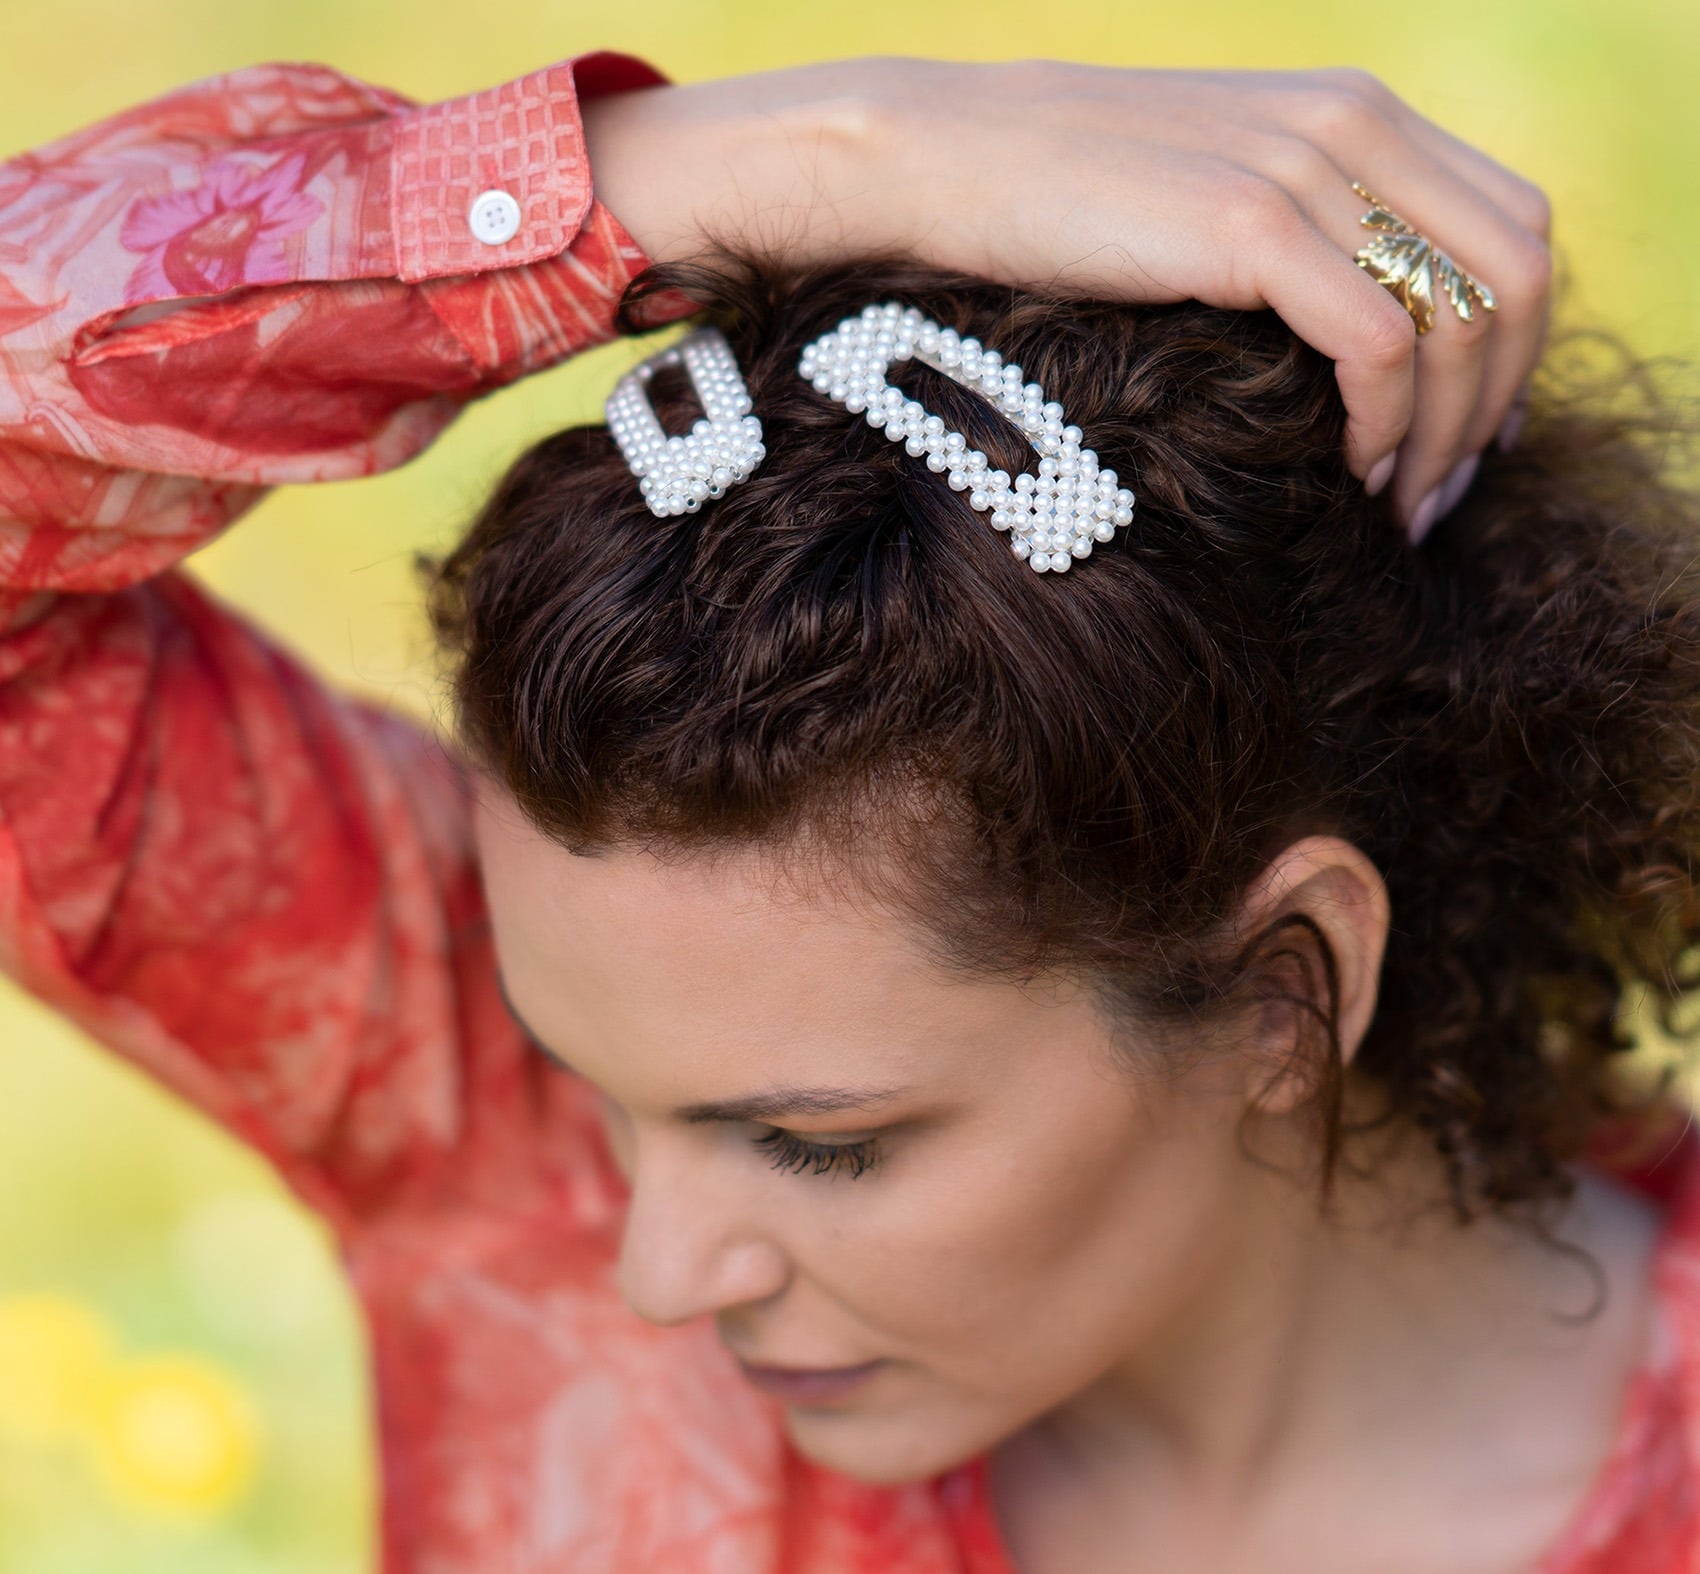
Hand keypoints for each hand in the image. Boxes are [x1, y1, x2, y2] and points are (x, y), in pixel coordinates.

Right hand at [580, 58, 1551, 535]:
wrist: (936, 160)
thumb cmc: (1053, 205)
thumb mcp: (1200, 197)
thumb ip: (1293, 232)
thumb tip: (1350, 337)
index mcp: (1352, 110)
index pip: (1514, 222)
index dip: (1513, 342)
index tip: (1461, 434)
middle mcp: (1351, 122)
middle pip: (1519, 267)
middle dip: (1500, 397)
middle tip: (1439, 492)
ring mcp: (1303, 166)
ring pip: (1465, 311)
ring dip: (1450, 430)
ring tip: (1399, 506)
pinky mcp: (1246, 224)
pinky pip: (1380, 340)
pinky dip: (1385, 424)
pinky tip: (1347, 476)